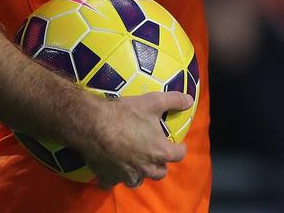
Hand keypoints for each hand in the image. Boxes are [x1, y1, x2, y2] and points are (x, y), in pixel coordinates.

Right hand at [77, 90, 193, 188]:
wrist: (94, 124)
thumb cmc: (126, 113)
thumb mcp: (153, 102)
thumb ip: (174, 100)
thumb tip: (190, 100)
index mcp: (160, 151)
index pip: (179, 155)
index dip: (180, 148)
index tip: (177, 144)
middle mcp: (146, 167)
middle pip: (160, 173)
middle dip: (161, 164)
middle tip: (156, 153)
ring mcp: (127, 175)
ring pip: (139, 181)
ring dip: (140, 174)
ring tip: (137, 163)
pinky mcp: (109, 177)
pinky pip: (114, 182)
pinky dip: (115, 177)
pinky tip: (113, 169)